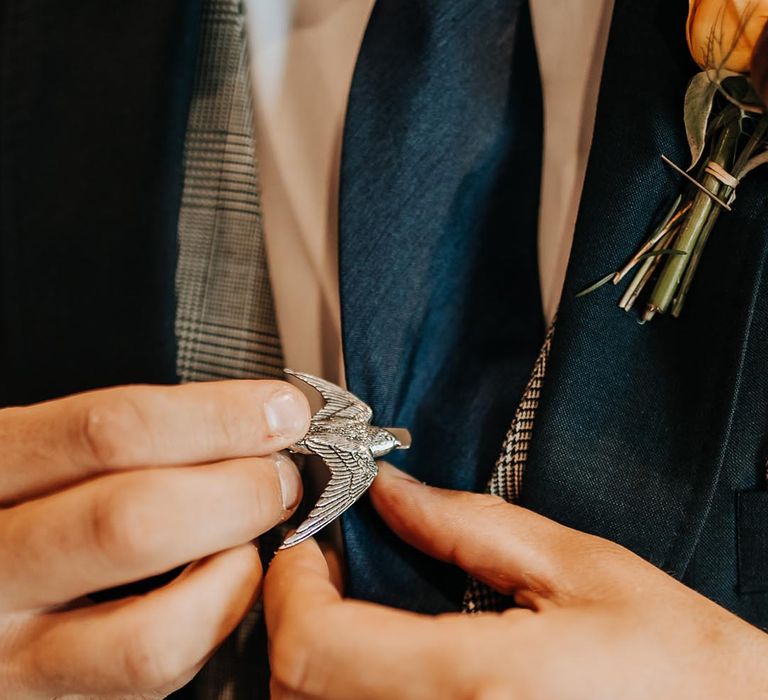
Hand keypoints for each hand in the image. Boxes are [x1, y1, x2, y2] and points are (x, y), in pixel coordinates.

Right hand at [0, 380, 309, 698]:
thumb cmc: (18, 499)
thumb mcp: (42, 448)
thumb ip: (123, 436)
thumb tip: (255, 418)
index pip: (110, 432)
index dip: (218, 417)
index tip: (280, 411)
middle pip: (136, 523)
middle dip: (240, 492)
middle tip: (280, 478)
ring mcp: (10, 646)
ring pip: (152, 633)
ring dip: (235, 573)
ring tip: (252, 539)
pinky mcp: (46, 693)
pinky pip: (152, 674)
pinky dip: (212, 622)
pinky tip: (220, 582)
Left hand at [266, 463, 767, 699]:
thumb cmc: (682, 668)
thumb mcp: (578, 571)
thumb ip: (466, 525)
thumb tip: (392, 492)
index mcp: (476, 688)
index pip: (315, 647)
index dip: (290, 587)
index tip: (306, 544)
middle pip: (298, 693)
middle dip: (295, 620)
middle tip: (326, 569)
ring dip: (315, 661)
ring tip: (350, 609)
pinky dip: (344, 693)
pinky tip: (380, 660)